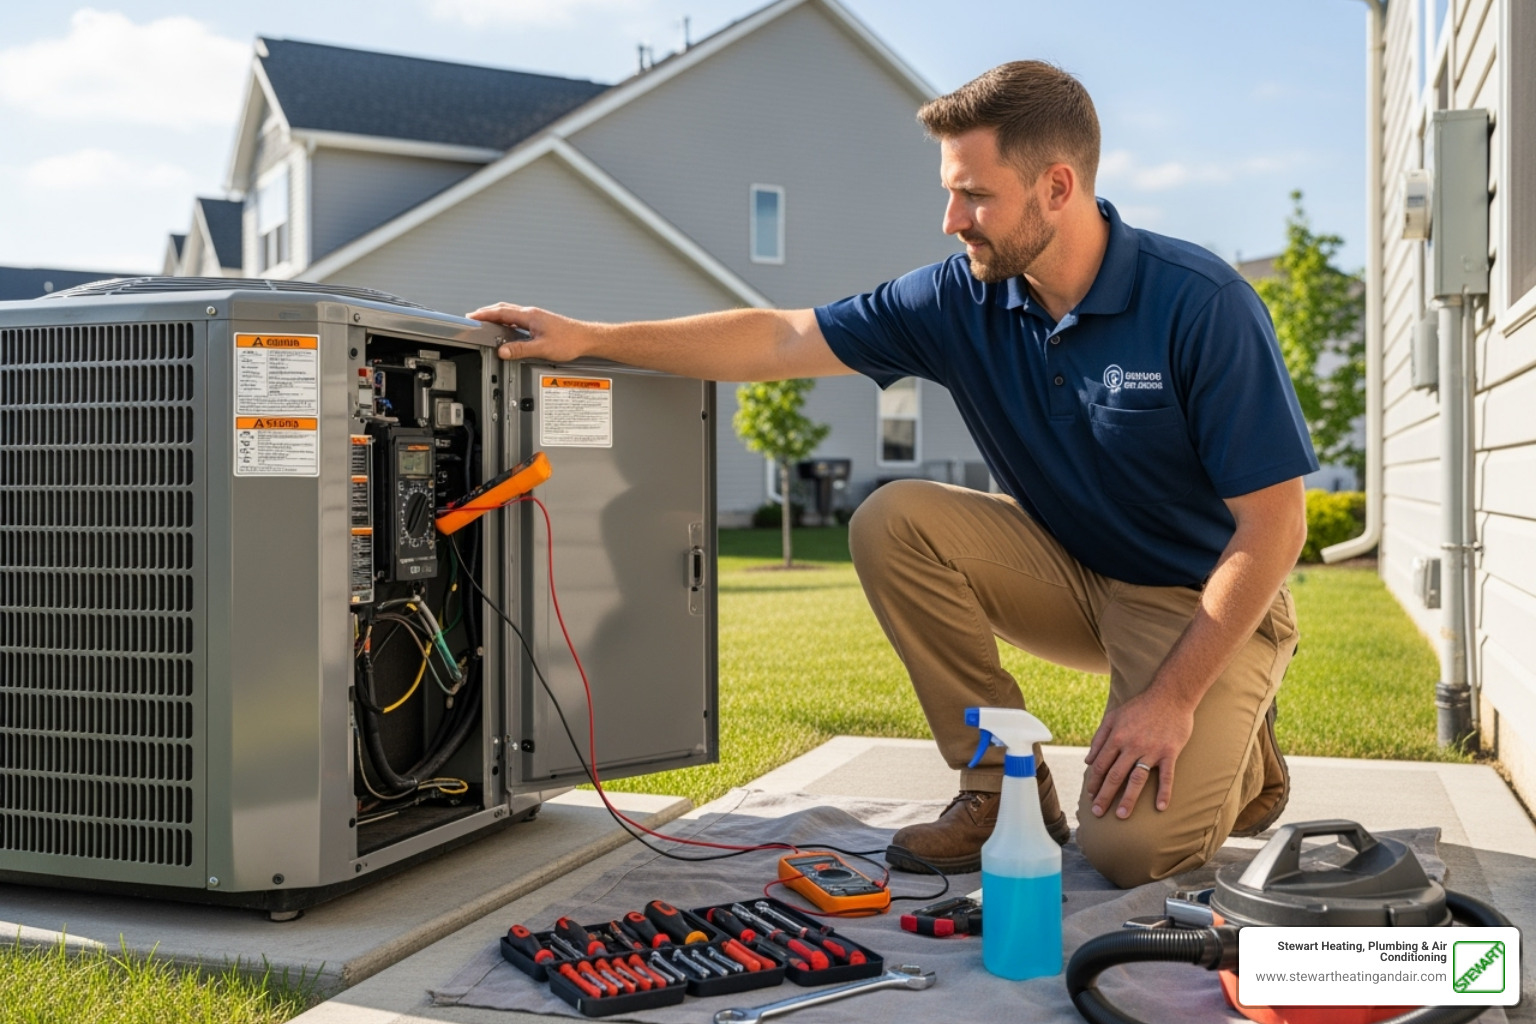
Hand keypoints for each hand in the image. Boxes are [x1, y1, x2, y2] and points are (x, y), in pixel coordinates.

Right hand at [466, 303, 590, 362]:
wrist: (587, 338)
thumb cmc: (570, 341)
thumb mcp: (542, 348)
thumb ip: (520, 349)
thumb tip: (503, 350)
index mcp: (529, 316)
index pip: (501, 312)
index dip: (484, 314)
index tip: (472, 316)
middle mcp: (532, 313)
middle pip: (504, 309)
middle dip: (488, 313)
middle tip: (475, 318)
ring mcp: (537, 317)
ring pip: (512, 313)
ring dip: (498, 316)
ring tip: (487, 323)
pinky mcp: (541, 323)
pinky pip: (519, 319)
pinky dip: (508, 322)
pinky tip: (508, 330)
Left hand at [1083, 687, 1194, 818]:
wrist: (1170, 696)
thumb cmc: (1140, 706)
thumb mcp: (1113, 716)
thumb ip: (1099, 738)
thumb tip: (1088, 760)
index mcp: (1116, 737)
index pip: (1100, 765)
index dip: (1094, 782)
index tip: (1090, 796)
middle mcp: (1131, 746)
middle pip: (1114, 776)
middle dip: (1104, 796)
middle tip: (1098, 813)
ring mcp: (1151, 750)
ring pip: (1136, 779)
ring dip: (1128, 799)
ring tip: (1121, 815)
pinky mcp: (1169, 752)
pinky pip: (1166, 776)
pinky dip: (1164, 792)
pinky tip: (1160, 807)